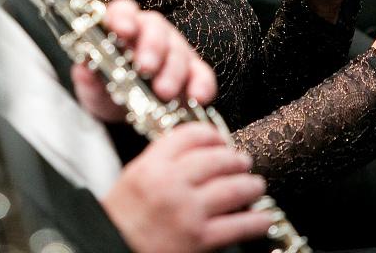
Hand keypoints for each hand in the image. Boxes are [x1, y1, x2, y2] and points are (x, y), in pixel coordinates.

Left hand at [72, 0, 216, 122]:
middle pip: (155, 28)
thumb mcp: (94, 89)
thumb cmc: (111, 93)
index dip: (123, 17)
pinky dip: (201, 84)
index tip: (122, 30)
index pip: (123, 11)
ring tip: (164, 92)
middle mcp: (151, 33)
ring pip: (179, 50)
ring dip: (172, 71)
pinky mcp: (195, 72)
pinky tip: (197, 98)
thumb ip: (87, 79)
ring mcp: (175, 50)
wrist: (132, 115)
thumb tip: (83, 68)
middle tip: (145, 67)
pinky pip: (202, 73)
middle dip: (151, 46)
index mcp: (123, 28)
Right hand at [101, 123, 272, 252]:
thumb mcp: (133, 179)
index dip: (212, 134)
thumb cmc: (120, 221)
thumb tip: (196, 152)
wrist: (112, 249)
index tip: (220, 139)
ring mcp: (189, 211)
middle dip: (237, 159)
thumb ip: (161, 161)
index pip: (190, 135)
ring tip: (256, 186)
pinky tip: (264, 217)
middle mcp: (171, 184)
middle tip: (244, 162)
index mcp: (152, 166)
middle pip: (217, 159)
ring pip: (234, 188)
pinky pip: (240, 224)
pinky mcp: (201, 238)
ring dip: (252, 186)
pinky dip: (258, 220)